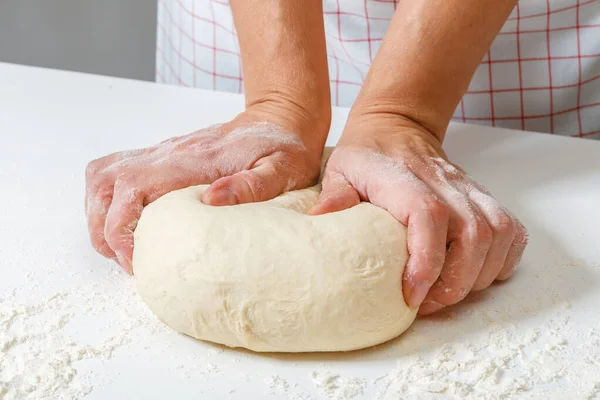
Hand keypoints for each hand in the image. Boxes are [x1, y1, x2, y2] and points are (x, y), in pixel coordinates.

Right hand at [85, 109, 326, 272]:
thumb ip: (250, 186)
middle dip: (104, 230)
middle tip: (130, 259)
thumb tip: (210, 201)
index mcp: (191, 161)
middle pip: (104, 186)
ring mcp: (162, 152)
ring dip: (100, 214)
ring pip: (102, 177)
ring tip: (123, 244)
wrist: (279, 117)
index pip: (132, 190)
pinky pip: (116, 171)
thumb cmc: (283, 147)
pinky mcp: (163, 155)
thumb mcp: (281, 169)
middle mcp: (168, 154)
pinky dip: (109, 199)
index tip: (138, 260)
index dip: (121, 229)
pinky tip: (130, 220)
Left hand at [310, 115, 527, 314]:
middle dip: (455, 282)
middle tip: (427, 304)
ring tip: (447, 293)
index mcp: (403, 178)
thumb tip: (320, 222)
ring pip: (497, 236)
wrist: (397, 126)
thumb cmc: (366, 154)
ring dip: (478, 276)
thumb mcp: (339, 169)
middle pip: (472, 234)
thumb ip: (335, 197)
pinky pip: (511, 232)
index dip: (426, 260)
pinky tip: (476, 275)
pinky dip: (502, 261)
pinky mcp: (482, 198)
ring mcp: (468, 189)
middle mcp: (443, 183)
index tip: (411, 294)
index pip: (428, 216)